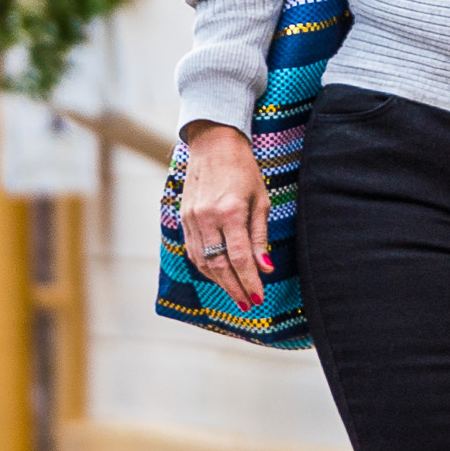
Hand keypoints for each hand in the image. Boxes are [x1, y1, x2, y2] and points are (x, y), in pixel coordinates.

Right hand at [177, 121, 271, 300]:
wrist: (213, 145)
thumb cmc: (243, 170)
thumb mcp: (261, 200)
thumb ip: (260, 236)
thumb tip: (265, 268)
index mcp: (231, 212)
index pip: (240, 258)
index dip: (249, 282)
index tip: (259, 298)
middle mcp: (207, 218)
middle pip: (220, 266)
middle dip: (235, 289)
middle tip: (248, 305)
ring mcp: (192, 219)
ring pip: (204, 262)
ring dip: (220, 283)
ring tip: (236, 295)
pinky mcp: (183, 219)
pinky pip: (193, 252)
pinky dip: (206, 268)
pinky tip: (218, 276)